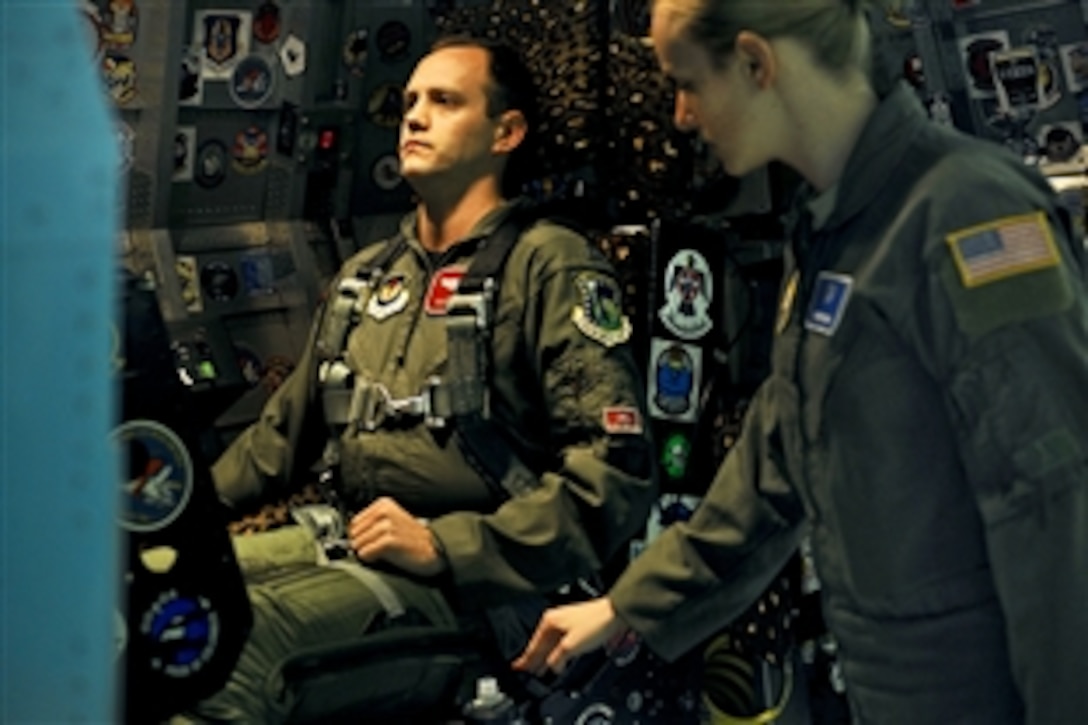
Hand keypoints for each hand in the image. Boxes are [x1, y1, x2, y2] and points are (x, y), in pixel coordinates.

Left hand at [348, 496, 446, 576]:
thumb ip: (372, 524)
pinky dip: (370, 559)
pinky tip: (382, 558)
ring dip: (367, 553)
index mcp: (384, 504)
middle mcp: (385, 511)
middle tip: (376, 549)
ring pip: (358, 544)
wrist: (434, 550)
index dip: (359, 535)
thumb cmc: (412, 540)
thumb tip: (351, 536)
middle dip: (362, 544)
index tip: (369, 542)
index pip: (354, 522)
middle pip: (354, 533)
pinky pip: (366, 553)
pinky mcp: (390, 540)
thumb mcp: (392, 522)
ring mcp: (387, 525)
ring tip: (381, 554)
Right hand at [511, 597, 627, 675]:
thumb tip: (551, 666)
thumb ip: (557, 658)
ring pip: (551, 645)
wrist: (615, 614)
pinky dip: (556, 654)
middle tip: (525, 672)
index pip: (533, 645)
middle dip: (533, 660)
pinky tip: (557, 661)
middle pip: (541, 645)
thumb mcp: (570, 646)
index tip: (517, 667)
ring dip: (545, 658)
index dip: (526, 659)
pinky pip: (560, 644)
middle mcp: (556, 620)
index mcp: (549, 621)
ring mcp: (566, 623)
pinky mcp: (576, 627)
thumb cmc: (595, 623)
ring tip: (539, 670)